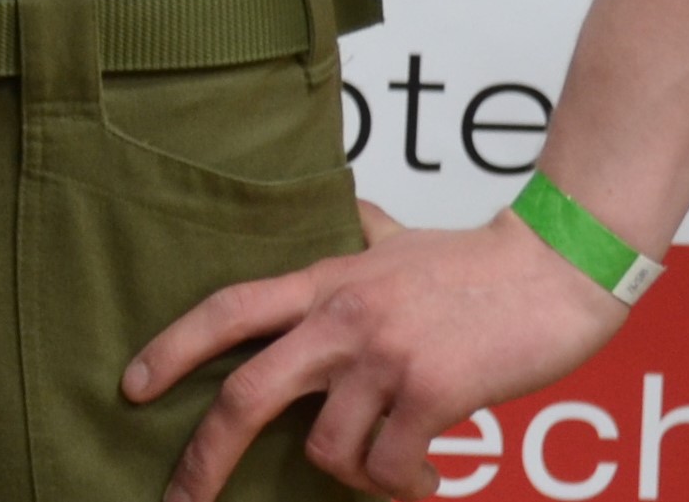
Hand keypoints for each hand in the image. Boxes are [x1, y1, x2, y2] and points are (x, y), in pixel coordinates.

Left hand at [129, 201, 631, 500]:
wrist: (557, 268)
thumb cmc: (479, 261)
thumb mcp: (396, 240)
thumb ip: (362, 233)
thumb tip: (351, 214)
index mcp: (323, 283)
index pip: (226, 311)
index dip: (171, 349)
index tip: (131, 387)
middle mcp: (340, 320)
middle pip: (246, 394)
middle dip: (204, 456)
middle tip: (182, 497)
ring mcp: (383, 358)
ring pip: (327, 452)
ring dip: (356, 477)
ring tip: (391, 470)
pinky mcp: (431, 394)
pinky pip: (390, 469)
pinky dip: (405, 487)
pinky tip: (430, 477)